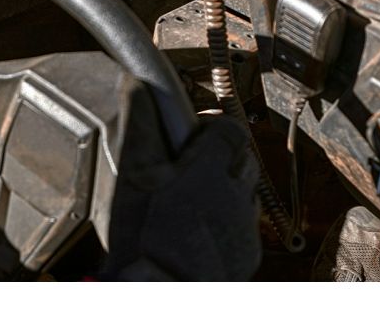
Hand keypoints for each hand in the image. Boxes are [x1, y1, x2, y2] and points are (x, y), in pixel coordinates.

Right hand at [102, 114, 261, 280]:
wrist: (158, 295)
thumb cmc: (142, 241)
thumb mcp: (132, 176)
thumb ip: (139, 124)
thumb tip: (135, 83)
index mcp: (210, 169)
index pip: (231, 129)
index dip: (212, 130)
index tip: (194, 137)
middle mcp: (236, 195)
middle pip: (242, 159)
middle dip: (221, 160)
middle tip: (190, 171)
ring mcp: (244, 227)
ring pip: (246, 192)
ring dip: (225, 192)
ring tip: (192, 204)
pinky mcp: (247, 255)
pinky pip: (246, 226)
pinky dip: (228, 224)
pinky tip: (200, 231)